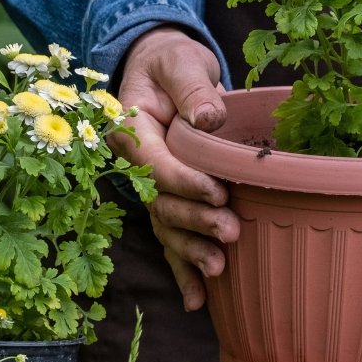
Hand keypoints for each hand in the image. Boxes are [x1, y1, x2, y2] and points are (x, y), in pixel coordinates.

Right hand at [112, 27, 239, 310]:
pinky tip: (198, 300)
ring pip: (165, 225)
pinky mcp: (166, 198)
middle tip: (231, 231)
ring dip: (189, 250)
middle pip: (160, 201)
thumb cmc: (171, 60)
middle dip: (194, 220)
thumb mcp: (181, 61)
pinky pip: (171, 236)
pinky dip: (182, 268)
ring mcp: (149, 185)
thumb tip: (210, 117)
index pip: (154, 163)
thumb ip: (193, 87)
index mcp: (131, 130)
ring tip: (219, 269)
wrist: (162, 65)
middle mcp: (134, 164)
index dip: (184, 181)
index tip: (219, 191)